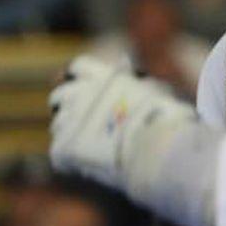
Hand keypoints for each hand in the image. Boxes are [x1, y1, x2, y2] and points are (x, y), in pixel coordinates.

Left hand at [48, 56, 193, 188]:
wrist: (158, 153)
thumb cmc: (166, 120)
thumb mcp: (157, 88)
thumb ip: (136, 76)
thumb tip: (124, 62)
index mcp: (103, 75)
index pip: (79, 67)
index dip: (83, 76)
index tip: (89, 86)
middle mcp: (81, 94)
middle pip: (62, 95)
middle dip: (69, 104)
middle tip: (84, 118)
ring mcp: (70, 122)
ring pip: (59, 123)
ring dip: (70, 130)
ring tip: (90, 143)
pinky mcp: (64, 149)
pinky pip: (59, 152)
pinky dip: (70, 157)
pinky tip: (86, 163)